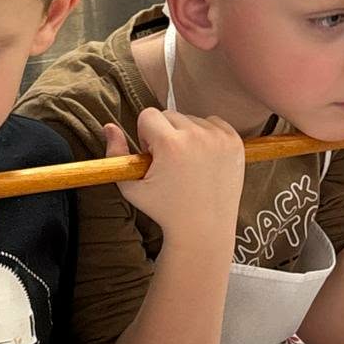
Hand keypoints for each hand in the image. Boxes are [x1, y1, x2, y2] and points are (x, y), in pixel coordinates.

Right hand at [104, 109, 243, 243]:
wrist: (205, 228)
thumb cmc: (164, 209)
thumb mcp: (131, 187)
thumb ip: (115, 154)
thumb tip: (108, 126)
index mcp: (170, 145)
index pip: (148, 115)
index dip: (145, 135)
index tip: (152, 155)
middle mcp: (197, 136)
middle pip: (170, 115)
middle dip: (164, 134)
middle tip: (169, 163)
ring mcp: (219, 138)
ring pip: (192, 119)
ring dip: (185, 135)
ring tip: (187, 164)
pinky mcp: (235, 142)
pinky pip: (213, 123)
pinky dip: (206, 135)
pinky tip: (203, 159)